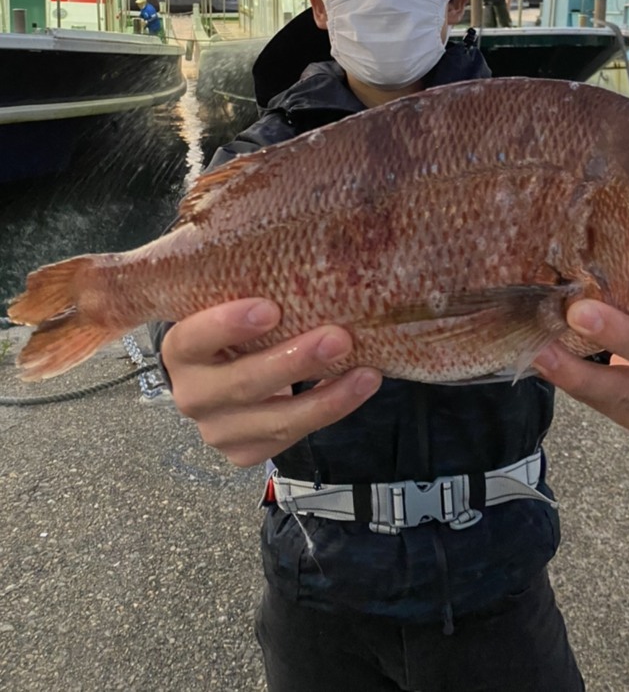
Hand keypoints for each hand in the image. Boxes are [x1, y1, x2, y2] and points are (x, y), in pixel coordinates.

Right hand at [161, 298, 382, 465]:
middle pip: (241, 383)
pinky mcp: (244, 453)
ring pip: (274, 421)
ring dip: (327, 398)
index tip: (271, 308)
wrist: (233, 370)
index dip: (228, 325)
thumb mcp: (237, 305)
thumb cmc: (243, 327)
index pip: (194, 338)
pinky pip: (291, 439)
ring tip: (366, 373)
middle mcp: (191, 394)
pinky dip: (330, 412)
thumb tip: (309, 254)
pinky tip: (358, 388)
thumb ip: (256, 291)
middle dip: (295, 361)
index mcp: (181, 349)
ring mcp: (217, 430)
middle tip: (339, 337)